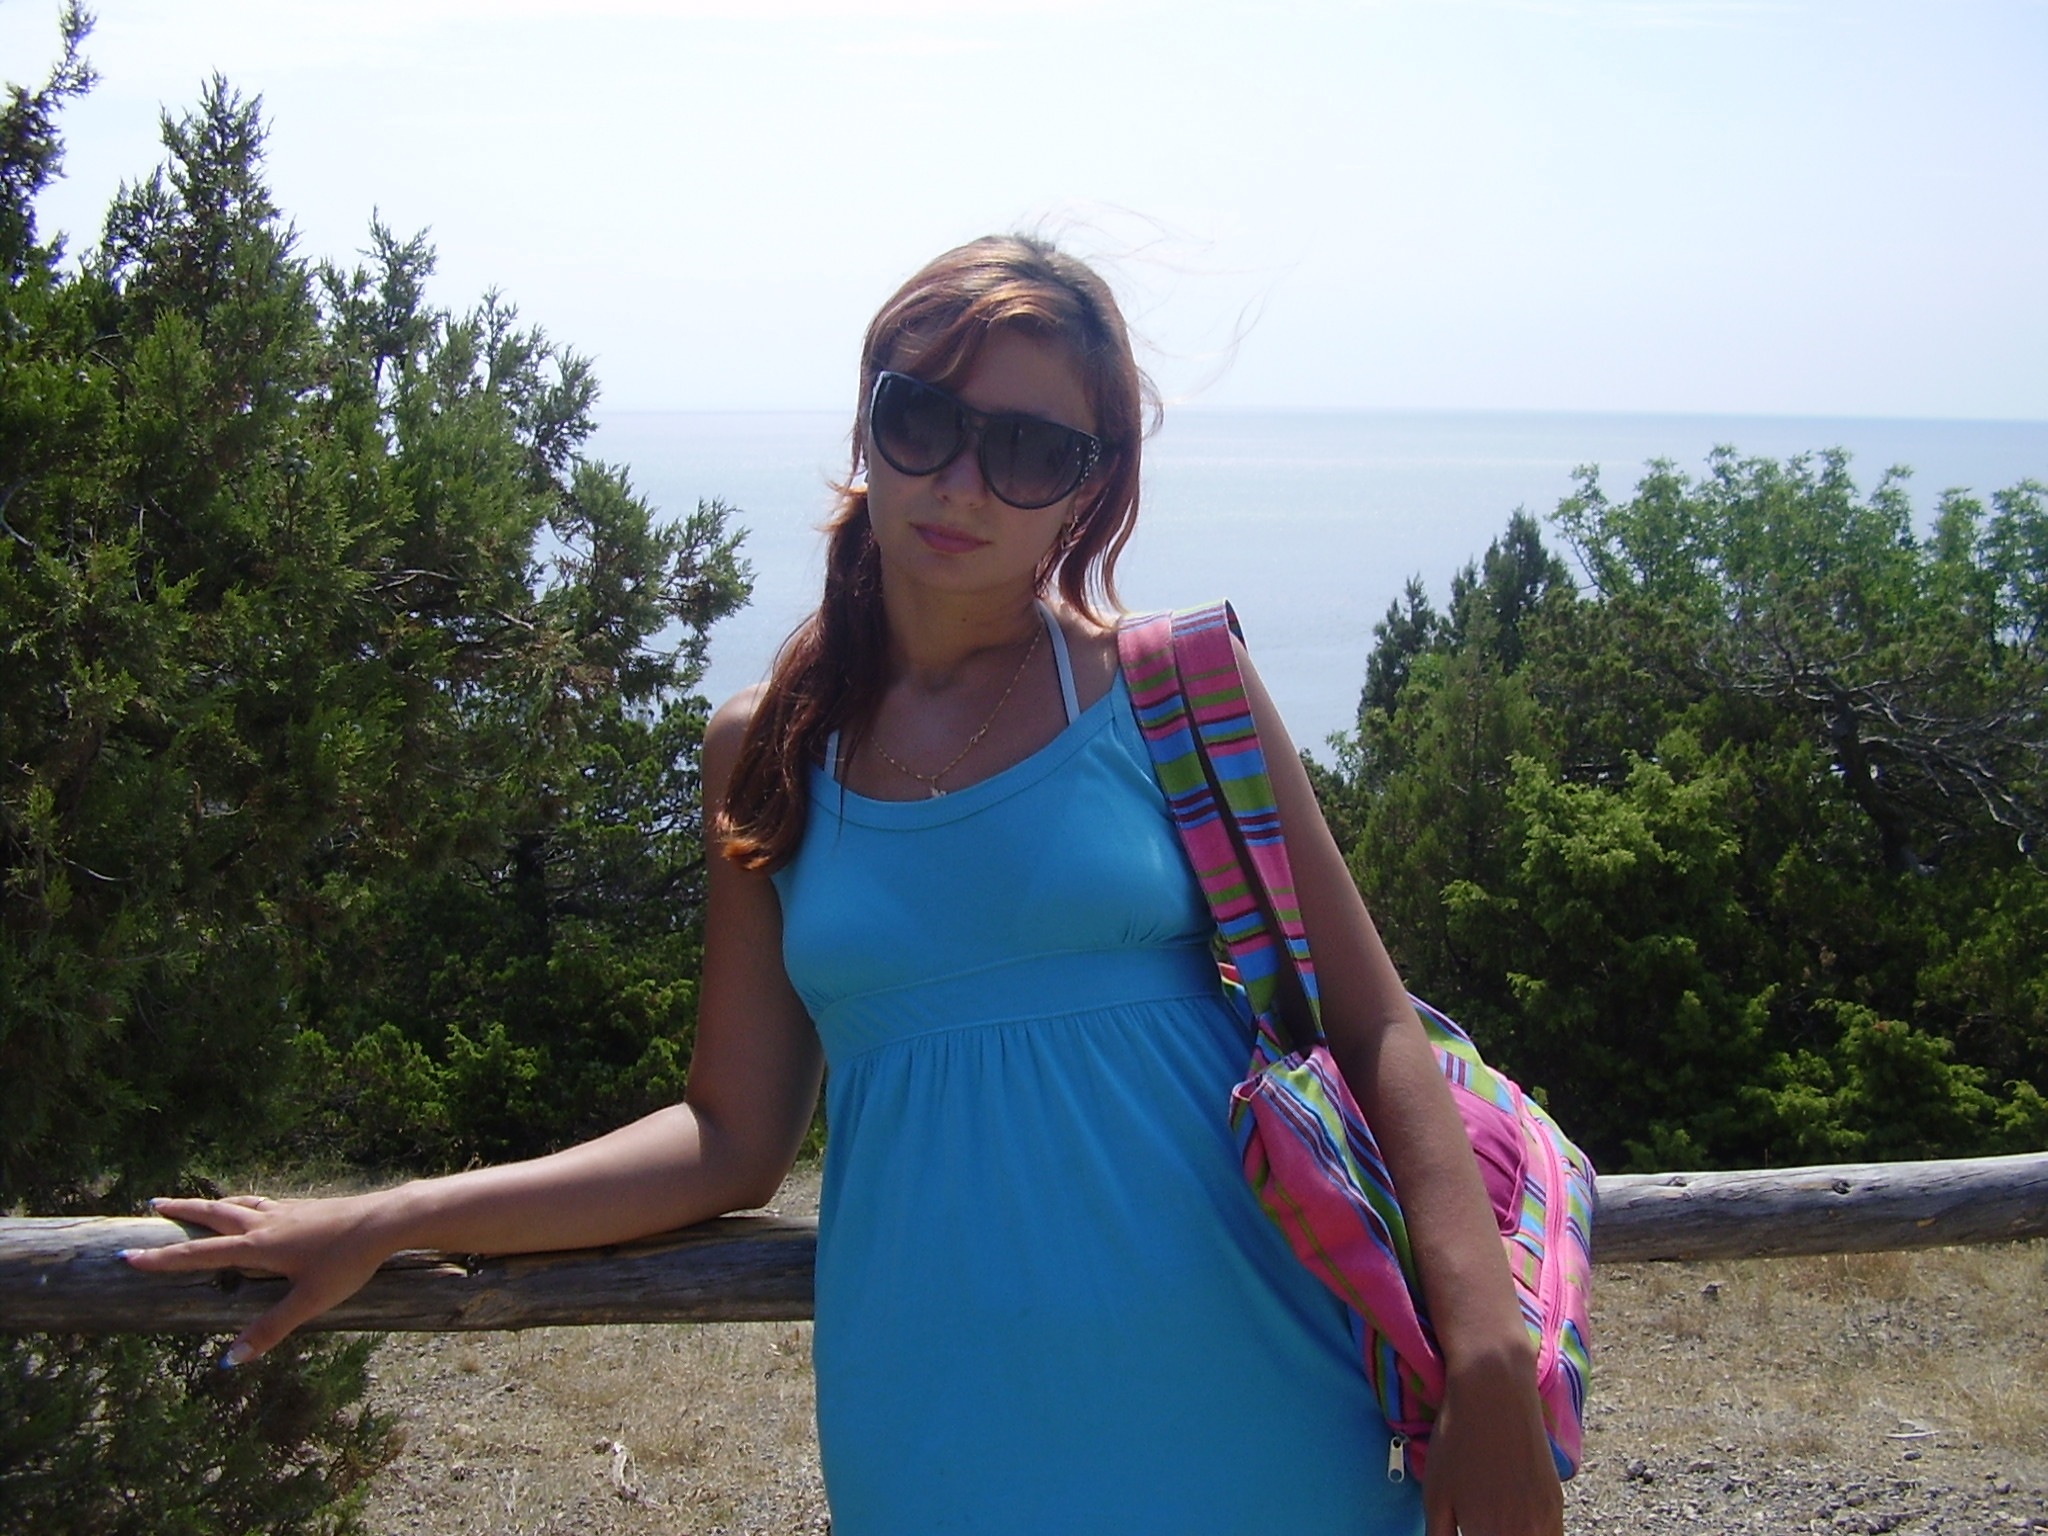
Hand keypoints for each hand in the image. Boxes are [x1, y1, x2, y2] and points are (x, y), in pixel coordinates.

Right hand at [123, 1191, 403, 1364]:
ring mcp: (288, 1210)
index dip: (163, 1258)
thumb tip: (230, 1359)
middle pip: (214, 1213)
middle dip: (182, 1211)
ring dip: (213, 1203)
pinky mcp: (306, 1206)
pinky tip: (257, 1208)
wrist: (385, 1220)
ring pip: (240, 1203)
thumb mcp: (309, 1302)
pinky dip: (247, 1203)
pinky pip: (265, 1202)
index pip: (200, 1254)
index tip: (129, 1256)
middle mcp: (267, 1222)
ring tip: (199, 1204)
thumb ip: (270, 1329)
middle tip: (152, 1205)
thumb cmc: (348, 1262)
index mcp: (259, 1246)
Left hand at [1420, 1349, 1564, 1535]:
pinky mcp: (1556, 1503)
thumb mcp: (1435, 1495)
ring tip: (1492, 1522)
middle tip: (1474, 1524)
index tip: (1464, 1531)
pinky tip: (1514, 1524)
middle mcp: (1525, 1533)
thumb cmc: (1457, 1440)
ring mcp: (1546, 1520)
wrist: (1495, 1390)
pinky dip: (1534, 1535)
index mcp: (1491, 1535)